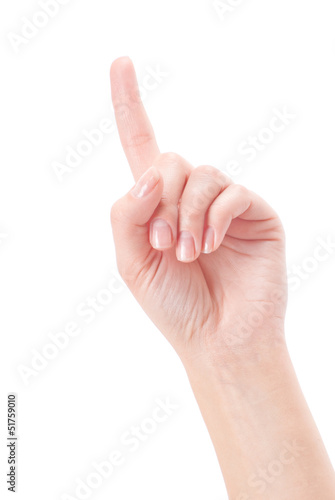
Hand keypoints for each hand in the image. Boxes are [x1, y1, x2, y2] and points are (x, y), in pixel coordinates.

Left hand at [109, 57, 287, 366]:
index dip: (129, 105)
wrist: (217, 338)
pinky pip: (230, 192)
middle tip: (163, 244)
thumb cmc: (174, 303)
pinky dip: (213, 218)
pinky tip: (210, 246)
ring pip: (200, 175)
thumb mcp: (131, 261)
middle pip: (169, 160)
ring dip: (185, 215)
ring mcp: (224, 203)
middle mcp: (191, 197)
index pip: (141, 145)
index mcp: (158, 205)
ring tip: (187, 253)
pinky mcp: (254, 211)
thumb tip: (150, 175)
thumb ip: (126, 213)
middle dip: (160, 201)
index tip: (120, 62)